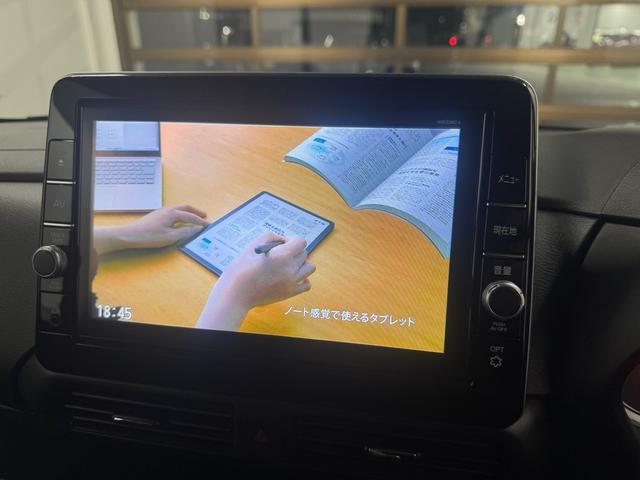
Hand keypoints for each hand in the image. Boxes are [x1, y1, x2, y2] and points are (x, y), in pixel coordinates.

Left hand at [94, 205, 207, 254]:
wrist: (129, 235)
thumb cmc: (149, 237)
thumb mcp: (170, 237)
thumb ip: (185, 232)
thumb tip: (197, 229)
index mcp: (173, 214)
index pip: (191, 217)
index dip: (201, 222)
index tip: (209, 225)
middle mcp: (168, 209)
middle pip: (186, 208)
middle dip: (196, 212)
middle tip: (204, 216)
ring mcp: (161, 211)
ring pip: (178, 208)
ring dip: (188, 212)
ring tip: (194, 217)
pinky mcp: (156, 215)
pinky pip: (173, 211)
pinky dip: (181, 213)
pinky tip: (179, 219)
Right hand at [196, 231, 314, 329]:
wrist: (235, 293)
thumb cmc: (241, 268)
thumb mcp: (252, 245)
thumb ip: (270, 237)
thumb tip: (281, 240)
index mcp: (282, 256)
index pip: (301, 242)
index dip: (291, 240)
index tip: (280, 244)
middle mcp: (291, 269)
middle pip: (304, 253)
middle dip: (294, 251)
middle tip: (279, 254)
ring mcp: (292, 283)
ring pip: (310, 267)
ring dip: (301, 264)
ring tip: (288, 266)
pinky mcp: (290, 293)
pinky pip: (307, 284)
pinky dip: (302, 279)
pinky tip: (290, 277)